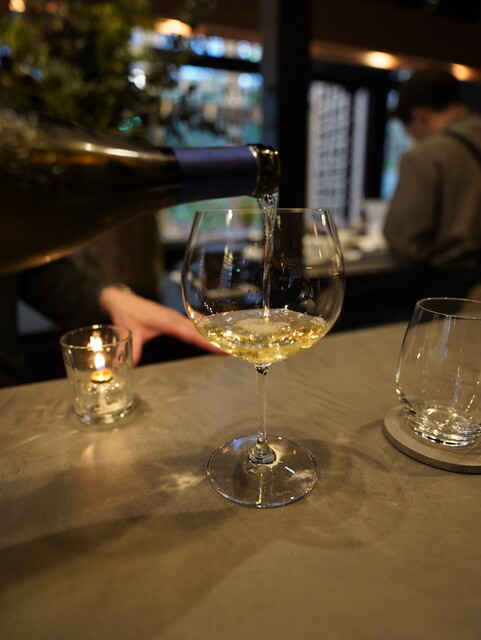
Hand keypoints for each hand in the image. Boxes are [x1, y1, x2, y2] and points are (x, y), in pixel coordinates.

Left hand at [99, 286, 222, 364]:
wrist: (121, 298)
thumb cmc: (127, 313)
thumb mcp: (131, 332)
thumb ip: (134, 350)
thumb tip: (132, 367)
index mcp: (167, 320)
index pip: (191, 333)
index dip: (206, 341)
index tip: (219, 348)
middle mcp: (174, 317)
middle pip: (199, 329)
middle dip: (214, 339)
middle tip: (229, 349)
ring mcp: (175, 317)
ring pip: (197, 326)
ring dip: (210, 333)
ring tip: (225, 344)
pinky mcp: (173, 318)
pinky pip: (191, 324)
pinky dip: (202, 329)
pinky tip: (211, 333)